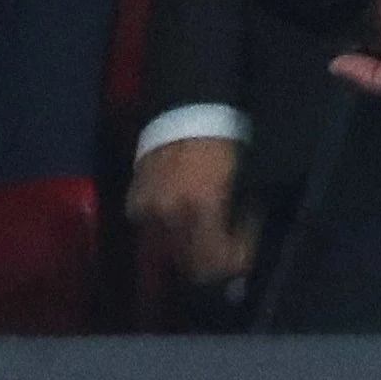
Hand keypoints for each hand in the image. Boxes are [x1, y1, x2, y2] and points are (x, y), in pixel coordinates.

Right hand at [125, 135, 261, 287]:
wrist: (185, 114)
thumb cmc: (222, 143)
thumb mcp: (240, 180)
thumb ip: (238, 217)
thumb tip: (241, 247)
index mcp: (203, 207)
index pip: (216, 260)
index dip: (235, 261)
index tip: (245, 254)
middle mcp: (172, 215)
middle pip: (191, 265)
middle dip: (213, 261)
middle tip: (228, 248)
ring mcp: (149, 212)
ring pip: (169, 253)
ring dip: (189, 250)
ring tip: (205, 234)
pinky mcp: (135, 204)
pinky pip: (152, 234)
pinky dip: (168, 233)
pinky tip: (182, 219)